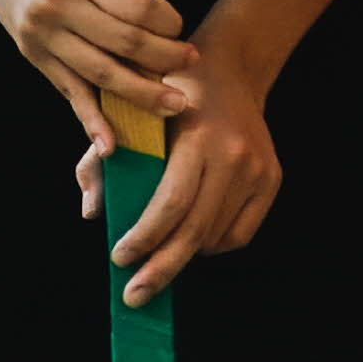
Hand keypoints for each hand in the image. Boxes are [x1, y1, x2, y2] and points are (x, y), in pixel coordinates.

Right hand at [0, 0, 198, 157]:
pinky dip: (92, 120)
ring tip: (173, 104)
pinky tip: (111, 145)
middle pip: (124, 44)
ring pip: (100, 74)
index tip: (181, 26)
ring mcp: (42, 37)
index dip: (168, 21)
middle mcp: (57, 8)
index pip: (136, 7)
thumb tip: (162, 23)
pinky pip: (69, 92)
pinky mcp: (34, 57)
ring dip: (141, 93)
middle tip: (191, 63)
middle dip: (164, 59)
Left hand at [95, 38, 282, 305]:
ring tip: (160, 254)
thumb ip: (100, 159)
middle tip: (134, 296)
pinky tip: (193, 236)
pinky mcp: (271, 179)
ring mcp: (257, 169)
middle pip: (194, 231)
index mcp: (197, 136)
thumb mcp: (129, 112)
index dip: (145, 238)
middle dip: (161, 269)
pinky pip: (239, 234)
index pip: (171, 203)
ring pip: (214, 237)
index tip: (120, 258)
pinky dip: (212, 244)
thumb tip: (91, 213)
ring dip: (183, 254)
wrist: (233, 66)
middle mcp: (233, 154)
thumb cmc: (170, 90)